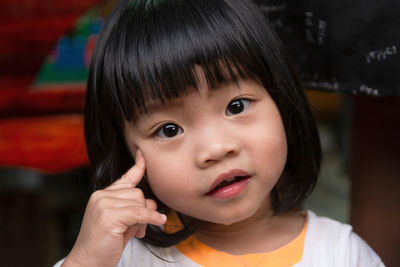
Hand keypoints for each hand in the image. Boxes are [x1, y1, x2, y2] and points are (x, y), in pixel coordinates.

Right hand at [62, 150, 165, 266]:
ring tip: (134, 232)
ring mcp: (103, 204)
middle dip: (144, 210)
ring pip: (140, 202)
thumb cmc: (104, 245)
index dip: (138, 166)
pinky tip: (158, 222)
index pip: (125, 177)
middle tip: (138, 228)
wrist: (87, 264)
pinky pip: (140, 212)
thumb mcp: (121, 222)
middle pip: (138, 193)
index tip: (142, 155)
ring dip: (144, 218)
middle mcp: (101, 196)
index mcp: (103, 195)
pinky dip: (151, 218)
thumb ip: (132, 208)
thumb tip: (152, 203)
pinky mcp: (109, 215)